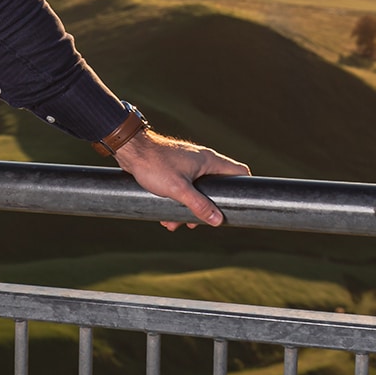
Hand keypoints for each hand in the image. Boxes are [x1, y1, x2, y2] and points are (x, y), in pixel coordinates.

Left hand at [114, 130, 250, 230]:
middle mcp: (202, 160)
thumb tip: (218, 220)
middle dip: (209, 207)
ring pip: (198, 190)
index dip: (244, 187)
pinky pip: (184, 188)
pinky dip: (178, 202)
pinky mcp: (176, 168)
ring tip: (176, 223)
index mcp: (209, 160)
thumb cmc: (155, 164)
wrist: (131, 150)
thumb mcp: (179, 189)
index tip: (240, 204)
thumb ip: (199, 205)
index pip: (239, 171)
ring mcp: (189, 164)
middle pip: (217, 186)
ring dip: (189, 208)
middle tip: (200, 222)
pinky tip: (165, 216)